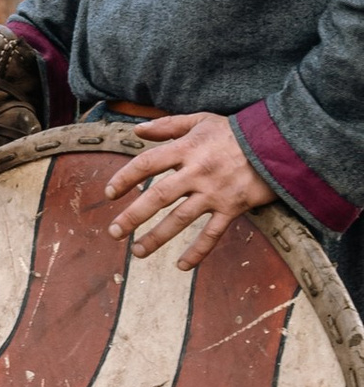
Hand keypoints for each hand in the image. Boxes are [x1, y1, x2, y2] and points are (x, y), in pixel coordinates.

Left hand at [100, 112, 270, 270]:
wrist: (278, 142)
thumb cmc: (236, 131)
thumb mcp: (201, 120)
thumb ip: (168, 125)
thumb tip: (137, 130)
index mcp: (187, 149)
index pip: (147, 164)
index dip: (125, 178)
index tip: (108, 194)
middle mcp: (197, 171)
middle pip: (158, 196)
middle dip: (133, 216)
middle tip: (114, 232)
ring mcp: (215, 192)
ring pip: (181, 219)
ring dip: (157, 237)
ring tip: (137, 251)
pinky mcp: (233, 207)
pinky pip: (212, 233)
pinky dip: (197, 251)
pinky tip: (182, 266)